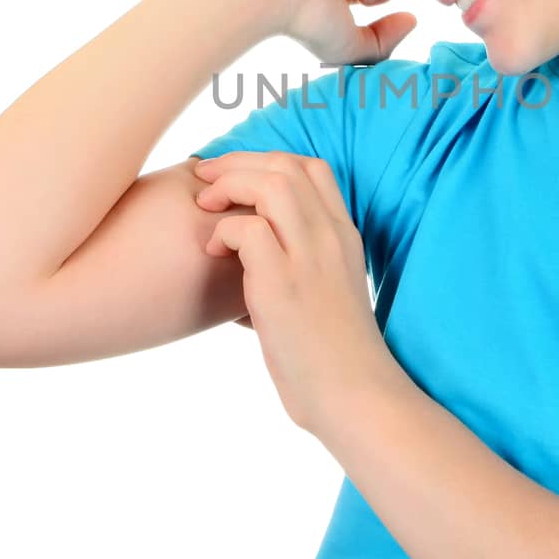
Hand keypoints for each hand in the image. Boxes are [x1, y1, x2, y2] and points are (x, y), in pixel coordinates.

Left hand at [191, 150, 400, 437]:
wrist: (354, 397)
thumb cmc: (334, 357)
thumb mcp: (328, 292)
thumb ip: (302, 262)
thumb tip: (253, 252)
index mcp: (344, 237)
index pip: (312, 169)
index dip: (267, 161)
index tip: (237, 177)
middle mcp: (331, 238)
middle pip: (286, 166)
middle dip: (238, 163)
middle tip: (205, 179)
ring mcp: (310, 258)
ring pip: (271, 184)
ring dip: (229, 186)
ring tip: (204, 204)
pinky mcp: (284, 285)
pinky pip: (247, 228)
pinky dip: (223, 231)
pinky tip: (213, 252)